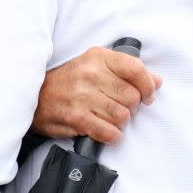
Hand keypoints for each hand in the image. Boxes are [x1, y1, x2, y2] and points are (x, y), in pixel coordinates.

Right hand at [32, 46, 162, 141]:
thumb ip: (126, 70)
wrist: (35, 97)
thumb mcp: (95, 65)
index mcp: (97, 57)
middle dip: (132, 107)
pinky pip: (109, 132)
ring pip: (123, 116)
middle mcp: (90, 74)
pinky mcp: (76, 117)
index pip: (135, 68)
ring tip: (110, 118)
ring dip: (121, 122)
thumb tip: (157, 81)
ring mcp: (82, 96)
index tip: (148, 95)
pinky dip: (112, 135)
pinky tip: (106, 130)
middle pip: (132, 96)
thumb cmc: (69, 81)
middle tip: (122, 107)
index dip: (148, 85)